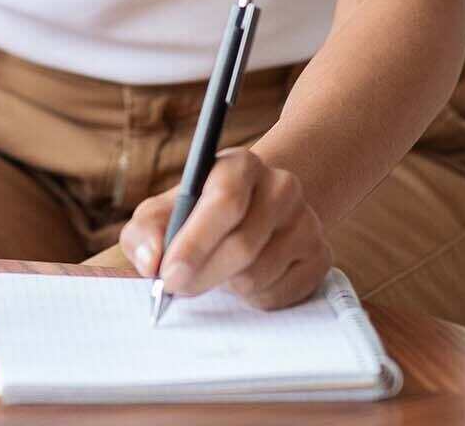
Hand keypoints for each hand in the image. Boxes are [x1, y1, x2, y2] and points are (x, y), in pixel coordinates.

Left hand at [118, 147, 331, 310]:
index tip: (167, 275)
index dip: (194, 243)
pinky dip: (251, 299)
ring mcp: (307, 222)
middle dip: (202, 274)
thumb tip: (151, 261)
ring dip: (226, 286)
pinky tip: (243, 279)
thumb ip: (144, 233)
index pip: (224, 200)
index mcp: (241, 165)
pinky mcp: (320, 257)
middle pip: (243, 245)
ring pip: (258, 276)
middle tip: (177, 288)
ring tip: (217, 271)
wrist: (250, 215)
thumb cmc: (195, 215)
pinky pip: (278, 296)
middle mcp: (282, 187)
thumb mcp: (162, 213)